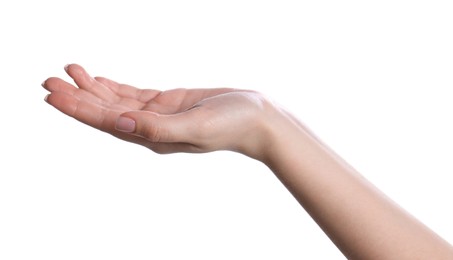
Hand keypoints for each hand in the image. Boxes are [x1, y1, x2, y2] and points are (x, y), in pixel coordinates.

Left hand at [43, 64, 275, 157]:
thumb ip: (158, 127)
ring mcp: (158, 116)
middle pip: (106, 112)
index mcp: (154, 138)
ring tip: (68, 72)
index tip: (53, 94)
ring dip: (92, 89)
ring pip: (116, 102)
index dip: (79, 108)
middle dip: (77, 97)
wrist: (256, 120)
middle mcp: (151, 129)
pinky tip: (98, 80)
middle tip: (48, 80)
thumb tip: (120, 124)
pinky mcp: (167, 103)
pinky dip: (113, 87)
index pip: (108, 122)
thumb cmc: (232, 125)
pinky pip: (133, 95)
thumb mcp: (196, 126)